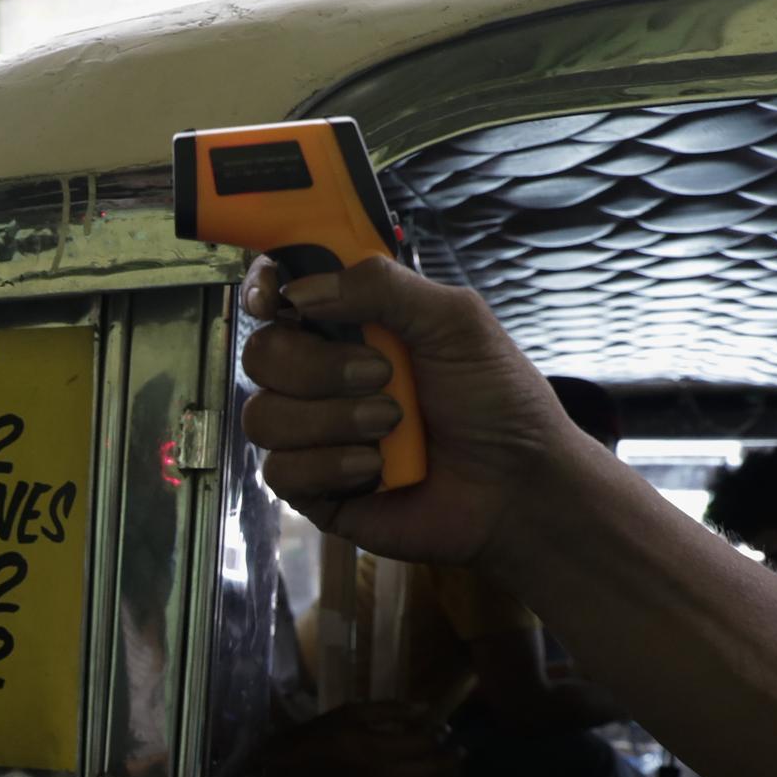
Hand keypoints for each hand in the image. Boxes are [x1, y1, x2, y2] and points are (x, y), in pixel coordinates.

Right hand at [239, 255, 602, 567]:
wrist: (516, 486)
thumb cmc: (496, 401)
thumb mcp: (455, 321)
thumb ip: (383, 287)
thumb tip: (299, 289)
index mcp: (350, 325)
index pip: (279, 294)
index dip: (262, 288)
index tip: (273, 299)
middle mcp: (320, 375)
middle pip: (261, 354)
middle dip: (317, 367)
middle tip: (381, 376)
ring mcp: (311, 434)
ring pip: (263, 416)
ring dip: (331, 420)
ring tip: (390, 426)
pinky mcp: (312, 489)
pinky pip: (279, 470)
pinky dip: (330, 466)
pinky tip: (375, 470)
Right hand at [261, 701, 459, 776]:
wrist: (292, 769)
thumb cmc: (319, 734)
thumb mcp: (352, 711)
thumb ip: (391, 709)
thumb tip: (425, 708)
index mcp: (379, 747)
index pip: (424, 743)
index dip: (439, 735)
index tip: (444, 727)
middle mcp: (385, 774)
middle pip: (432, 770)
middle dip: (451, 760)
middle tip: (460, 750)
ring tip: (453, 769)